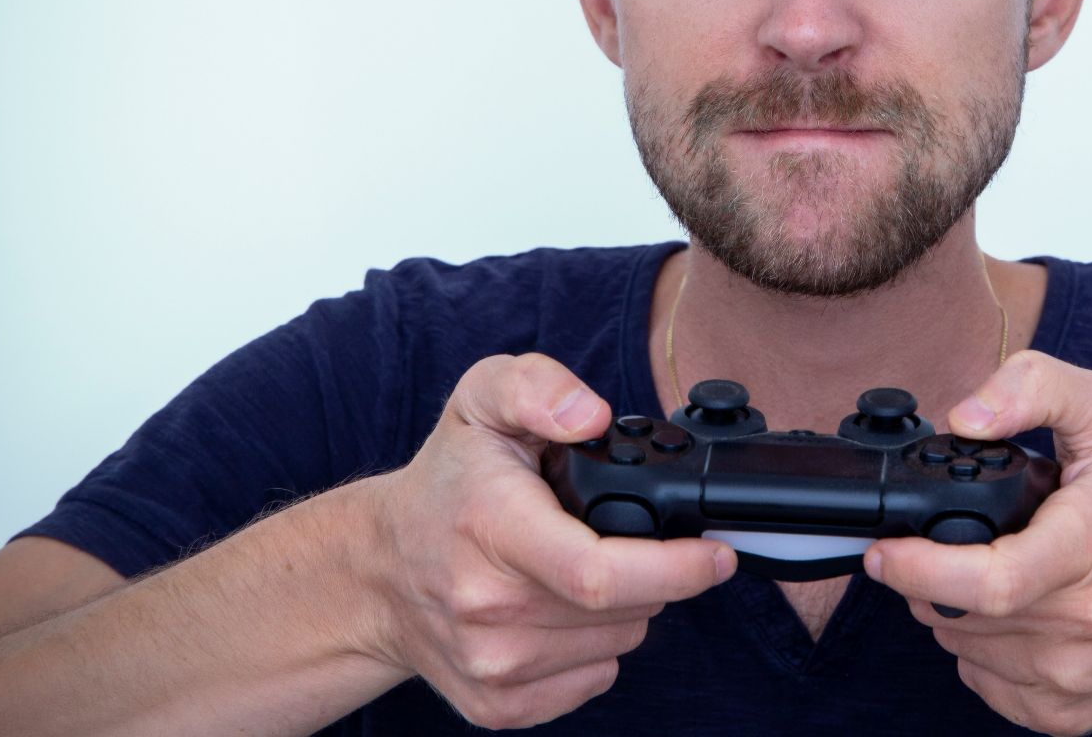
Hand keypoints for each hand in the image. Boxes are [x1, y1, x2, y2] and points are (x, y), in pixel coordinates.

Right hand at [362, 353, 735, 728]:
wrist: (375, 572)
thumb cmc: (445, 484)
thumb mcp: (481, 400)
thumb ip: (536, 385)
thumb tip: (589, 413)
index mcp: (491, 529)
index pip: (599, 573)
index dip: (677, 568)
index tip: (716, 554)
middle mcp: (488, 608)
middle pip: (627, 608)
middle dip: (650, 570)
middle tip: (618, 534)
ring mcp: (492, 665)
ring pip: (619, 643)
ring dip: (623, 608)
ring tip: (577, 565)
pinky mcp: (498, 706)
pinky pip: (593, 680)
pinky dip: (596, 647)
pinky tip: (560, 609)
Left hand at [863, 350, 1091, 735]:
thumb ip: (1035, 387)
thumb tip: (965, 416)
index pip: (991, 581)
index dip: (920, 569)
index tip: (885, 550)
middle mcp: (1085, 623)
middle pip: (958, 614)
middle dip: (928, 577)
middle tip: (946, 545)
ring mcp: (1072, 676)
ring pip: (960, 647)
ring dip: (952, 610)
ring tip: (994, 571)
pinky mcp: (1062, 714)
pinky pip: (980, 679)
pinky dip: (978, 647)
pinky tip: (1014, 614)